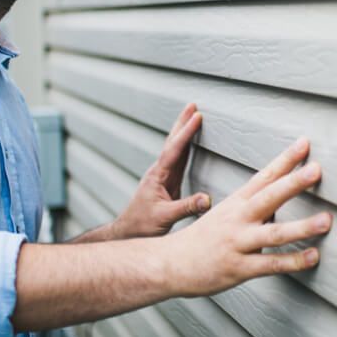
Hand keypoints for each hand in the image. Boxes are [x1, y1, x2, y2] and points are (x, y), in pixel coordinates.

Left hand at [111, 103, 210, 238]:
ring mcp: (162, 176)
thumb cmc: (142, 225)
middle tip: (192, 105)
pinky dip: (185, 146)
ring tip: (192, 116)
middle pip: (172, 142)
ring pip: (175, 149)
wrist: (128, 232)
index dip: (186, 133)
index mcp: (158, 176)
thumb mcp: (165, 218)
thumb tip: (208, 199)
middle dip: (182, 123)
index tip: (197, 116)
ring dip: (183, 132)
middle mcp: (159, 172)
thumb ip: (186, 207)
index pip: (175, 150)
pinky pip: (178, 159)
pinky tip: (188, 143)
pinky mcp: (167, 182)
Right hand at [159, 137, 331, 296]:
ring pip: (274, 233)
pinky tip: (314, 256)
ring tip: (327, 220)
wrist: (169, 263)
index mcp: (237, 202)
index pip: (264, 176)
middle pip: (269, 197)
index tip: (305, 143)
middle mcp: (238, 219)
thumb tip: (283, 199)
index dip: (285, 160)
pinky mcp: (239, 268)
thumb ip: (255, 206)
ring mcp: (238, 243)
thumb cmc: (203, 238)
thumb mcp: (226, 213)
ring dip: (302, 226)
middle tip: (317, 169)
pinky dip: (294, 261)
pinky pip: (270, 265)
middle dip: (294, 182)